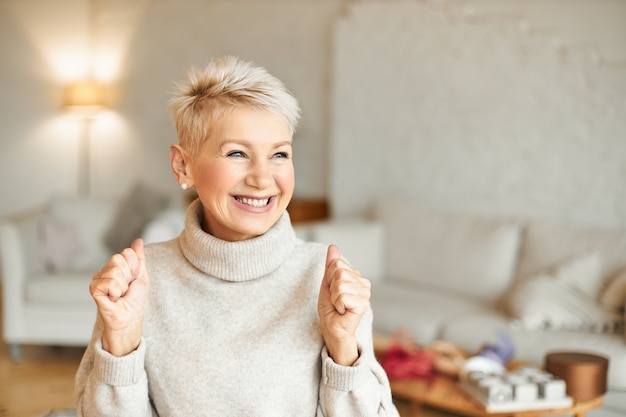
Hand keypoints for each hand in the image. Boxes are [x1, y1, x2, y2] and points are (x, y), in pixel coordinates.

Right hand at [89, 238, 149, 355]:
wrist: (130, 319)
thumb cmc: (135, 301)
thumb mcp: (142, 276)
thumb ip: (139, 258)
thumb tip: (138, 240)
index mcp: (118, 266)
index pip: (127, 253)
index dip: (135, 267)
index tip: (134, 279)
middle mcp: (106, 270)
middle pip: (118, 258)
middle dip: (128, 275)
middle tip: (126, 288)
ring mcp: (99, 278)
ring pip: (114, 270)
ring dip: (122, 286)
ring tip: (120, 295)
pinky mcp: (93, 288)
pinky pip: (108, 282)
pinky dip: (115, 291)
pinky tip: (113, 298)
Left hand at [318, 245, 370, 365]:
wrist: (333, 330)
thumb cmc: (331, 309)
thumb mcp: (327, 284)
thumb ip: (330, 265)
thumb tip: (333, 247)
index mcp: (356, 276)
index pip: (337, 263)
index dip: (329, 278)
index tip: (332, 291)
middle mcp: (364, 283)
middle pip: (339, 272)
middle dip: (331, 288)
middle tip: (336, 301)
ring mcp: (365, 293)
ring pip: (340, 284)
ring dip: (334, 298)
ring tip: (340, 307)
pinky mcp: (363, 304)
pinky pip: (342, 296)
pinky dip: (338, 305)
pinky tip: (344, 311)